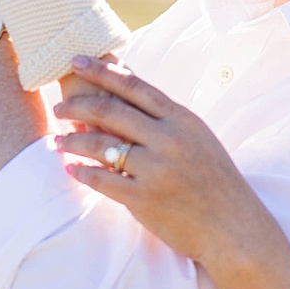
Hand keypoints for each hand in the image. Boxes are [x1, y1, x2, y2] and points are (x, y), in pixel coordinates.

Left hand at [52, 57, 283, 275]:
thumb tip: (130, 94)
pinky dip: (82, 173)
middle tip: (58, 106)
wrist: (233, 227)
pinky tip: (71, 169)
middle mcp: (169, 139)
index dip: (102, 71)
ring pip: (100, 146)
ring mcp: (156, 169)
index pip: (135, 86)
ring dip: (72, 141)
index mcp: (183, 120)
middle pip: (111, 111)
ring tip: (56, 141)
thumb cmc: (216, 182)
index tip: (77, 61)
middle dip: (77, 106)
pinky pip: (102, 180)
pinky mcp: (144, 198)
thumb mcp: (199, 139)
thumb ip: (167, 120)